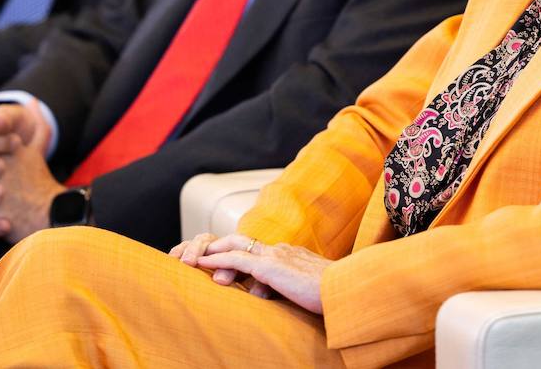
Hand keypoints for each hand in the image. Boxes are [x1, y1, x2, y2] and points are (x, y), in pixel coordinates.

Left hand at [193, 234, 330, 313]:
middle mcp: (281, 250)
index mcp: (291, 255)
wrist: (347, 290)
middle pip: (242, 241)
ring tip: (193, 259)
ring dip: (212, 252)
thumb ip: (295, 291)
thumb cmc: (334, 296)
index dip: (238, 253)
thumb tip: (286, 300)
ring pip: (235, 246)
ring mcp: (275, 256)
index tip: (224, 259)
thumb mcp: (310, 291)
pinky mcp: (270, 267)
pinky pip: (236, 260)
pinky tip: (202, 264)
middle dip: (219, 245)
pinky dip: (217, 260)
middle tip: (200, 253)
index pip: (258, 250)